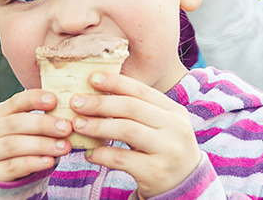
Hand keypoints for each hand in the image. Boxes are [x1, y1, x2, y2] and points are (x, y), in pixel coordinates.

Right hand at [0, 90, 72, 181]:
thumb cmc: (15, 145)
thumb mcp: (19, 129)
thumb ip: (36, 120)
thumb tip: (67, 111)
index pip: (14, 102)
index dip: (33, 99)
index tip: (54, 99)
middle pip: (14, 124)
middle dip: (42, 124)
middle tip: (66, 127)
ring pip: (13, 145)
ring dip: (42, 144)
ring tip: (64, 146)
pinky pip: (13, 166)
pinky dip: (33, 162)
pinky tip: (50, 160)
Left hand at [69, 72, 200, 198]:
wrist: (185, 183)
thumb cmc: (164, 147)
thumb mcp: (161, 124)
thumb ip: (139, 109)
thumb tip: (98, 90)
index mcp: (174, 111)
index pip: (141, 91)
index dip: (115, 82)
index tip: (91, 78)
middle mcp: (175, 128)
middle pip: (132, 108)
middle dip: (101, 103)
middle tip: (76, 102)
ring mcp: (167, 150)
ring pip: (127, 130)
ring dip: (98, 126)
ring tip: (78, 124)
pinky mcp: (156, 172)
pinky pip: (122, 159)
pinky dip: (102, 154)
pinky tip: (89, 154)